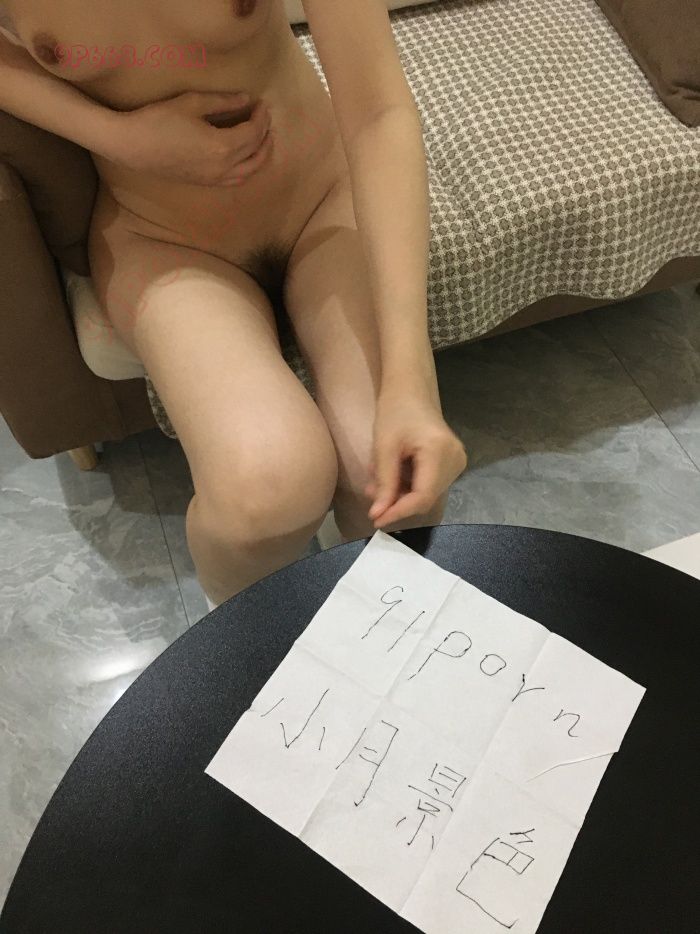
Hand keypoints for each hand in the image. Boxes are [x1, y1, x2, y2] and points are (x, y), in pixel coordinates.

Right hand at [110, 91, 272, 185]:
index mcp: (223, 146)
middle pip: (255, 152)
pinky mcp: (206, 183)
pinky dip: (248, 169)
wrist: (134, 147)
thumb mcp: (193, 103)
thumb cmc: (160, 120)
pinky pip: (236, 180)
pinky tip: (246, 158)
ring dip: (261, 155)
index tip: (261, 103)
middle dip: (265, 134)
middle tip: (265, 118)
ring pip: (250, 171)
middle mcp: (224, 167)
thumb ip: (223, 102)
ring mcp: (215, 179)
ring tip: (262, 139)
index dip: (261, 117)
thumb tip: (246, 99)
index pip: (254, 132)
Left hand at [366, 389, 467, 527]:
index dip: (399, 512)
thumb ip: (384, 483)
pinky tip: (393, 475)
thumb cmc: (395, 411)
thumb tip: (378, 514)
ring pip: (427, 494)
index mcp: (440, 453)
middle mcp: (456, 460)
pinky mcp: (452, 463)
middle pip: (426, 498)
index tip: (376, 519)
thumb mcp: (384, 447)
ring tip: (378, 482)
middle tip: (371, 495)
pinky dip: (409, 485)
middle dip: (397, 502)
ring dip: (401, 494)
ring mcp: (457, 462)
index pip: (423, 497)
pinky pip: (429, 484)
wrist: (411, 390)